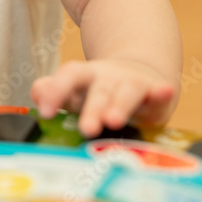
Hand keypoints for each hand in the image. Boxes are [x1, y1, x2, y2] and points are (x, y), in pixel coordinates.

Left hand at [31, 58, 177, 138]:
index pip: (69, 77)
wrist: (139, 72)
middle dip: (93, 109)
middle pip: (99, 90)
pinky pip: (159, 92)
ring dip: (120, 105)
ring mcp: (133, 83)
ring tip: (113, 120)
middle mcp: (108, 77)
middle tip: (86, 129)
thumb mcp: (76, 91)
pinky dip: (161, 92)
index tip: (45, 112)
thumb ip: (54, 92)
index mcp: (85, 76)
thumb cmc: (99, 91)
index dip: (56, 91)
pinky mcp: (156, 92)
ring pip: (127, 92)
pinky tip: (164, 91)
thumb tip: (37, 92)